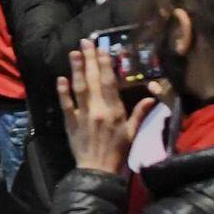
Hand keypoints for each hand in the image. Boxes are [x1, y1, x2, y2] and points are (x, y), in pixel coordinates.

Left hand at [62, 40, 153, 175]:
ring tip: (73, 53)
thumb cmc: (118, 152)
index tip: (102, 49)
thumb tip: (152, 97)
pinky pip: (65, 105)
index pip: (110, 83)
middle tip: (85, 42)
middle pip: (93, 80)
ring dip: (75, 70)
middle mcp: (97, 110)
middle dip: (89, 60)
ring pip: (78, 88)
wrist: (98, 171)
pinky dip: (62, 91)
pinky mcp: (70, 123)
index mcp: (114, 111)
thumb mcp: (132, 133)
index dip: (105, 65)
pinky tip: (61, 78)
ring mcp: (82, 115)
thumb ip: (140, 113)